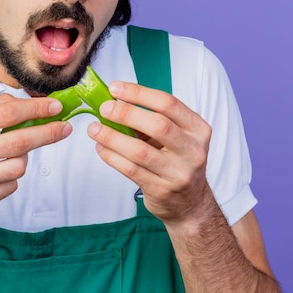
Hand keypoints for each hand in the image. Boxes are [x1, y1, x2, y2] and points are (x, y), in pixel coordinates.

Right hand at [0, 94, 71, 214]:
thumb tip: (24, 101)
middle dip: (48, 133)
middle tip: (63, 128)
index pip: (6, 114)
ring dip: (23, 157)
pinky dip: (10, 176)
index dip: (36, 109)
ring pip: (19, 166)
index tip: (54, 107)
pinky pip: (10, 185)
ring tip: (12, 153)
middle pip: (19, 142)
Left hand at [87, 81, 213, 225]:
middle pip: (158, 125)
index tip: (115, 88)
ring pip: (140, 151)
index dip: (139, 93)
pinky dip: (111, 156)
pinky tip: (101, 147)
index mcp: (198, 129)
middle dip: (126, 113)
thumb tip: (114, 100)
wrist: (190, 203)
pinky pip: (130, 170)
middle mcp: (193, 150)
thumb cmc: (176, 161)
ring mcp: (179, 173)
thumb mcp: (175, 137)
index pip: (168, 103)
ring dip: (112, 137)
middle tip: (104, 108)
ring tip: (94, 129)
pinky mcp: (162, 190)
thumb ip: (151, 119)